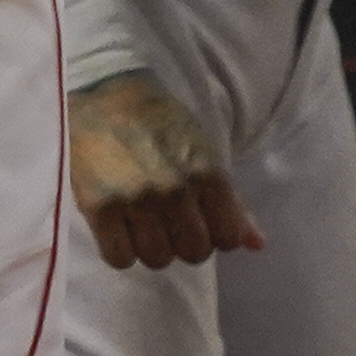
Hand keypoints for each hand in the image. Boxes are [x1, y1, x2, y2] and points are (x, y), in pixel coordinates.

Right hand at [71, 75, 260, 270]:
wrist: (103, 96)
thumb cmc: (159, 123)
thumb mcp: (204, 152)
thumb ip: (232, 201)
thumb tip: (257, 245)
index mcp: (207, 173)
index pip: (228, 238)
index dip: (213, 234)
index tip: (198, 221)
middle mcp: (175, 189)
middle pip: (194, 253)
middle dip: (183, 242)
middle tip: (167, 221)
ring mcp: (136, 200)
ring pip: (157, 259)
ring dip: (150, 246)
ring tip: (141, 222)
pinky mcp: (99, 207)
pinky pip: (119, 258)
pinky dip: (120, 250)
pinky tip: (118, 227)